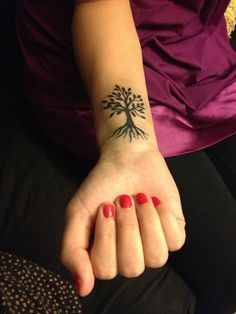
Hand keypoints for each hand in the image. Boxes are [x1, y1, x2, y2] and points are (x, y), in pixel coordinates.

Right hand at [60, 145, 185, 296]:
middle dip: (127, 226)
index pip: (105, 270)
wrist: (127, 160)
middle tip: (123, 200)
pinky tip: (155, 201)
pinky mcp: (173, 234)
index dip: (106, 237)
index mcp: (104, 256)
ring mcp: (152, 247)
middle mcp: (129, 256)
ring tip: (139, 199)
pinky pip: (174, 241)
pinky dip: (162, 216)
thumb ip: (72, 251)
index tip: (105, 206)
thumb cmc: (102, 185)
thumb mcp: (77, 214)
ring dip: (146, 220)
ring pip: (156, 258)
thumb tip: (83, 288)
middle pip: (132, 267)